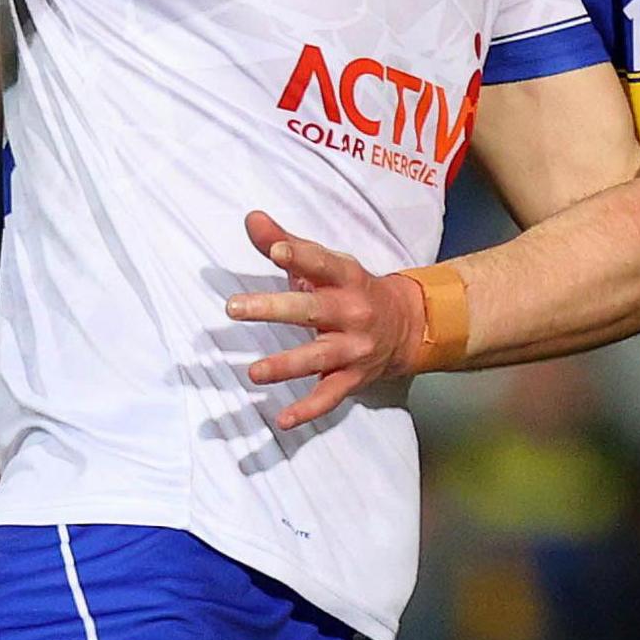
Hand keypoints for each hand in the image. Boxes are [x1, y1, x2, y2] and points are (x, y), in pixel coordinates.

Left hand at [229, 210, 430, 429]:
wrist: (405, 326)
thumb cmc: (351, 290)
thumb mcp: (326, 264)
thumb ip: (286, 242)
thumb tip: (251, 219)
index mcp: (346, 279)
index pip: (324, 263)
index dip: (301, 256)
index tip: (277, 250)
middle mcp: (352, 313)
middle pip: (313, 310)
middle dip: (274, 308)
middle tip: (234, 308)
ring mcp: (353, 348)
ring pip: (318, 357)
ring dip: (286, 366)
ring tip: (254, 372)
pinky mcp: (352, 378)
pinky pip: (329, 397)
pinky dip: (307, 411)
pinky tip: (282, 420)